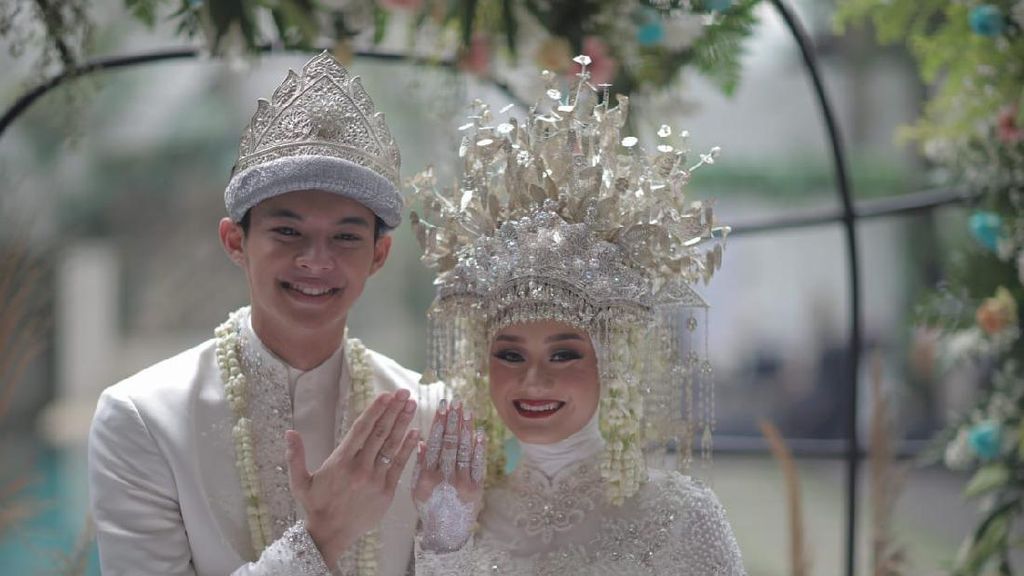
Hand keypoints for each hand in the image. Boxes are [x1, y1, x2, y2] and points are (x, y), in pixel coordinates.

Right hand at [286, 389, 418, 565]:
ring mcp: (375, 479)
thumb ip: (295, 456)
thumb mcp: (299, 482)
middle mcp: (360, 467)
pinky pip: (399, 465)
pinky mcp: (386, 491)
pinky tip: (415, 432)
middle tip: (404, 392)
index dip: (375, 410)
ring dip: (403, 423)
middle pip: (380, 433)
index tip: (386, 395)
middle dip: (393, 410)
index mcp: (340, 461)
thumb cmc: (315, 506)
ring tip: (411, 405)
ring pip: (391, 446)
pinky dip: (408, 448)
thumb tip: (289, 432)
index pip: (361, 429)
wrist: (330, 535)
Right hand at [411, 399, 485, 551]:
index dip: (438, 423)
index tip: (441, 407)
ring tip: (466, 410)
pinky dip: (479, 448)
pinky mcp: (476, 488)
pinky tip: (480, 432)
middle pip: (450, 443)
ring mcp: (462, 483)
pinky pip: (478, 464)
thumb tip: (421, 440)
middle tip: (455, 401)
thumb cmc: (428, 509)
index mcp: (427, 477)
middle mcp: (445, 479)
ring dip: (466, 429)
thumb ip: (419, 465)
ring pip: (464, 450)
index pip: (434, 443)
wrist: (446, 535)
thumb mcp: (416, 489)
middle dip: (452, 420)